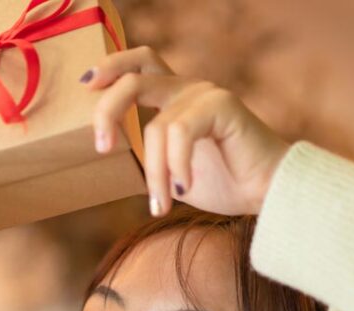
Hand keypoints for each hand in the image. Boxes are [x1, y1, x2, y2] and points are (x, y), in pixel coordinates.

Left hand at [82, 46, 289, 215]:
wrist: (267, 193)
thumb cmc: (223, 184)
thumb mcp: (168, 172)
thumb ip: (144, 159)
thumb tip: (109, 163)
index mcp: (174, 98)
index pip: (139, 63)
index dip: (111, 66)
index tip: (86, 84)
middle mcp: (188, 89)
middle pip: (135, 78)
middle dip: (108, 110)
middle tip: (102, 148)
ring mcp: (205, 95)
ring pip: (156, 126)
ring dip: (154, 172)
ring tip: (161, 205)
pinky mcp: (222, 106)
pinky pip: (180, 133)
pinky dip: (176, 165)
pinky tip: (184, 188)